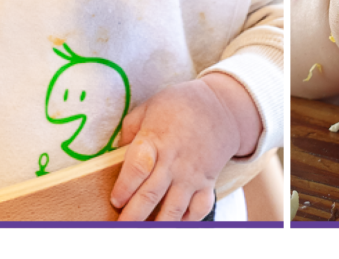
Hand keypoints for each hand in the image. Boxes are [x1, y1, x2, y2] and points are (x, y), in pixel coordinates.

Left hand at [110, 75, 257, 220]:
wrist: (223, 107)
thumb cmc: (180, 105)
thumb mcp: (150, 107)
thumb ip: (130, 130)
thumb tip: (115, 153)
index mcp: (156, 139)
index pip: (138, 168)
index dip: (124, 187)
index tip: (115, 199)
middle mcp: (174, 161)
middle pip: (150, 194)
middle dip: (133, 216)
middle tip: (120, 227)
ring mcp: (191, 174)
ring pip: (173, 208)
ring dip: (157, 225)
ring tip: (143, 233)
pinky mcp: (207, 182)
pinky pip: (198, 209)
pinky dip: (186, 221)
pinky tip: (173, 223)